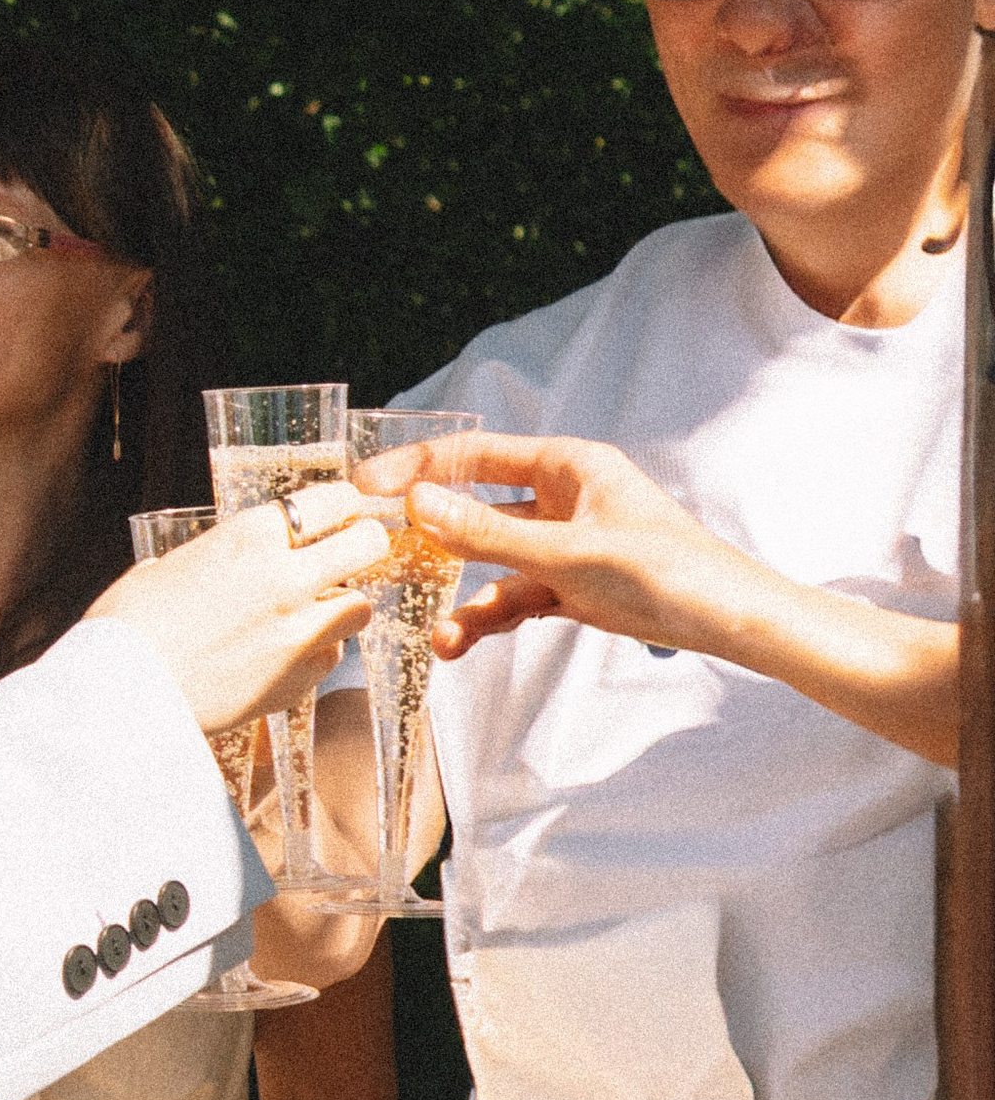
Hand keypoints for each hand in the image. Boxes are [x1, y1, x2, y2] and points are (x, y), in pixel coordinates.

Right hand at [88, 487, 385, 733]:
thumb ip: (215, 557)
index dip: (341, 505)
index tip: (337, 513)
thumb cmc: (129, 626)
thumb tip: (223, 560)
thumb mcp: (168, 567)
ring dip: (340, 604)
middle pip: (368, 544)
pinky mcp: (302, 678)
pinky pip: (333, 655)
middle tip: (344, 555)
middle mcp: (287, 576)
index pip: (333, 500)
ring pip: (360, 605)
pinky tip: (283, 655)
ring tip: (308, 612)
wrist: (120, 695)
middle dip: (361, 545)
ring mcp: (301, 630)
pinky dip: (317, 651)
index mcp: (250, 535)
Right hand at [403, 434, 738, 663]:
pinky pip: (514, 596)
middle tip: (377, 551)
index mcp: (569, 466)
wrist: (730, 622)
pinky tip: (462, 642)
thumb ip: (488, 534)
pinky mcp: (570, 586)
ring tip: (440, 638)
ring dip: (464, 600)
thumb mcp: (567, 554)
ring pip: (492, 564)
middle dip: (432, 540)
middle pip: (477, 509)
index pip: (476, 456)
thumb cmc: (667, 571)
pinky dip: (489, 618)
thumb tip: (419, 504)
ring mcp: (564, 545)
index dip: (419, 467)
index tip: (368, 484)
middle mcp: (562, 499)